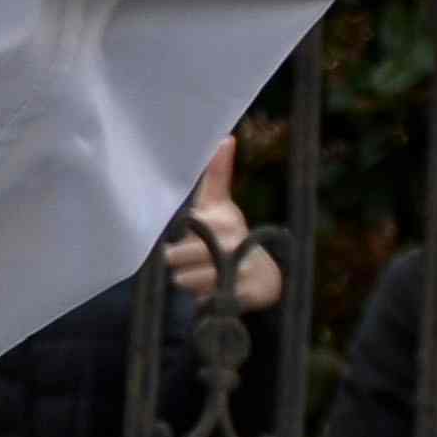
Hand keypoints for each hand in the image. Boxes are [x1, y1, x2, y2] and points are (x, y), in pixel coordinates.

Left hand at [162, 132, 281, 312]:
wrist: (263, 276)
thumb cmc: (230, 234)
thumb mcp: (219, 204)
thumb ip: (216, 174)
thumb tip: (226, 137)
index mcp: (220, 220)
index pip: (185, 229)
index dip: (175, 241)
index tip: (186, 242)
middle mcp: (230, 242)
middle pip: (173, 258)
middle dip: (179, 264)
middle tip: (195, 262)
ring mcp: (239, 269)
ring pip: (184, 281)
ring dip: (190, 283)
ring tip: (207, 275)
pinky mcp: (243, 294)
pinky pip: (204, 300)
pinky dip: (204, 300)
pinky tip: (216, 291)